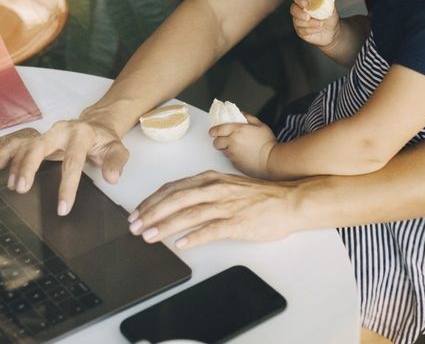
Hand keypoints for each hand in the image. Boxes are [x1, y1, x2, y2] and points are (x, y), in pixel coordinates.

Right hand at [0, 117, 129, 215]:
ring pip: (27, 145)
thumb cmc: (104, 141)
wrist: (96, 125)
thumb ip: (116, 162)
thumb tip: (111, 178)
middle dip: (29, 167)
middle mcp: (61, 130)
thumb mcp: (116, 149)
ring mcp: (47, 133)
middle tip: (22, 189)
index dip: (67, 186)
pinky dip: (7, 152)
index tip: (62, 208)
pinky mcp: (39, 137)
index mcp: (81, 134)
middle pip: (40, 146)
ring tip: (12, 185)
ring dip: (17, 165)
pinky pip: (19, 142)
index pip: (72, 161)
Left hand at [127, 170, 299, 248]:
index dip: (151, 201)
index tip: (136, 213)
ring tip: (150, 236)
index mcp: (209, 179)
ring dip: (166, 225)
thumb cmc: (258, 197)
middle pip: (176, 199)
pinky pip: (213, 229)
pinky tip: (182, 244)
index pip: (172, 188)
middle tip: (135, 226)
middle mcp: (215, 189)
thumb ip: (202, 193)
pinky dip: (195, 237)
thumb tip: (175, 205)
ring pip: (190, 213)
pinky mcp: (238, 222)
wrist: (289, 201)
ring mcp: (226, 205)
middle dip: (151, 213)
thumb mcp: (225, 186)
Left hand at [210, 115, 277, 178]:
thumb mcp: (260, 125)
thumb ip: (249, 118)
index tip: (213, 131)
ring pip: (223, 151)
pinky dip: (233, 157)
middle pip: (216, 142)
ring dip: (227, 149)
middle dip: (219, 141)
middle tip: (225, 140)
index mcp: (237, 130)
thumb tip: (241, 114)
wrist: (271, 160)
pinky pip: (230, 159)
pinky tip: (242, 155)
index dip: (213, 130)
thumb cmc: (268, 142)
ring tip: (237, 148)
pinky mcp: (235, 163)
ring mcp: (233, 154)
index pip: (217, 130)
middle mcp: (232, 142)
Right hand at [290, 0, 338, 48]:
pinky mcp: (300, 30)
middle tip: (308, 17)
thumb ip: (327, 2)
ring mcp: (298, 20)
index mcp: (306, 0)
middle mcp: (300, 9)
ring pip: (298, 21)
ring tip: (321, 24)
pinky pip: (302, 30)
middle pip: (293, 9)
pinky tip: (319, 29)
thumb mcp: (331, 8)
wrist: (332, 31)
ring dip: (310, 23)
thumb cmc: (329, 17)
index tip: (306, 4)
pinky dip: (312, 30)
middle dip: (300, 13)